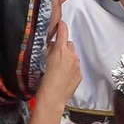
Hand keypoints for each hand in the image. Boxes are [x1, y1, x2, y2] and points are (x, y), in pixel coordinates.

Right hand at [29, 7, 80, 123]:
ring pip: (73, 55)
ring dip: (68, 58)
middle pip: (69, 44)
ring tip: (59, 68)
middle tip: (56, 55)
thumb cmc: (44, 81)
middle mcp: (71, 55)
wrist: (52, 98)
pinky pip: (76, 66)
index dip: (61, 26)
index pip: (63, 32)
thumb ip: (49, 50)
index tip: (60, 24)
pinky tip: (64, 76)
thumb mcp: (43, 61)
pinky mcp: (80, 74)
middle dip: (63, 47)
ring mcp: (77, 65)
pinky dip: (71, 68)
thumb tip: (53, 45)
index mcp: (61, 50)